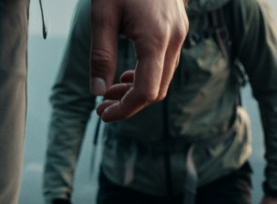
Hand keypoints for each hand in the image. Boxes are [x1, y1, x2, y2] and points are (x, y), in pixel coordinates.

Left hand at [90, 0, 187, 122]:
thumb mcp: (102, 15)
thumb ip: (100, 56)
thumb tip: (97, 93)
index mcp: (156, 38)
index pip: (146, 91)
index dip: (124, 110)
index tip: (103, 114)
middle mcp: (174, 38)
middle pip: (156, 91)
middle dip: (129, 104)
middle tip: (102, 107)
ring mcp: (180, 33)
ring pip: (162, 80)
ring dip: (136, 92)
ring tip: (109, 91)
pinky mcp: (178, 28)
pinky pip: (165, 65)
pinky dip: (146, 76)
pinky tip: (126, 75)